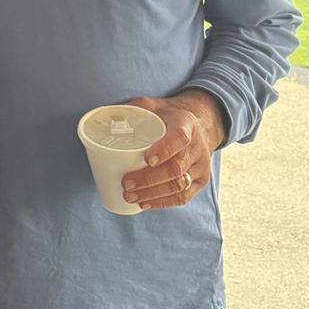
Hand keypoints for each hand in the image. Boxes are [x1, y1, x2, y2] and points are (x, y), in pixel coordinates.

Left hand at [121, 89, 227, 210]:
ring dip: (153, 194)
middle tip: (126, 184)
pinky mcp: (201, 180)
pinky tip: (145, 204)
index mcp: (185, 125)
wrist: (201, 124)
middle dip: (149, 179)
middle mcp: (196, 147)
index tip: (146, 159)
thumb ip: (134, 108)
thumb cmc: (169, 116)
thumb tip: (106, 117)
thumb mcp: (154, 105)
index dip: (164, 150)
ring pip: (180, 185)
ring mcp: (200, 166)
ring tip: (130, 197)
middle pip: (176, 167)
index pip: (179, 138)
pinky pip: (184, 196)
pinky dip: (164, 202)